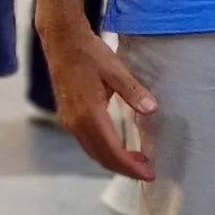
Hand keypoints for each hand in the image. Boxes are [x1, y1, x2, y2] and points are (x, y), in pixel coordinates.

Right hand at [35, 18, 156, 181]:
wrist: (62, 40)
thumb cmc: (89, 52)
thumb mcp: (115, 70)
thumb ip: (133, 91)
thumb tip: (152, 109)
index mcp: (89, 114)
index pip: (112, 152)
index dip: (131, 166)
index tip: (149, 174)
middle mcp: (75, 123)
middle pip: (101, 157)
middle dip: (124, 168)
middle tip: (147, 172)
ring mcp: (69, 120)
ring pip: (92, 151)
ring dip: (113, 160)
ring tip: (136, 160)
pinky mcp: (67, 115)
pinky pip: (86, 142)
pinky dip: (103, 150)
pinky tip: (117, 145)